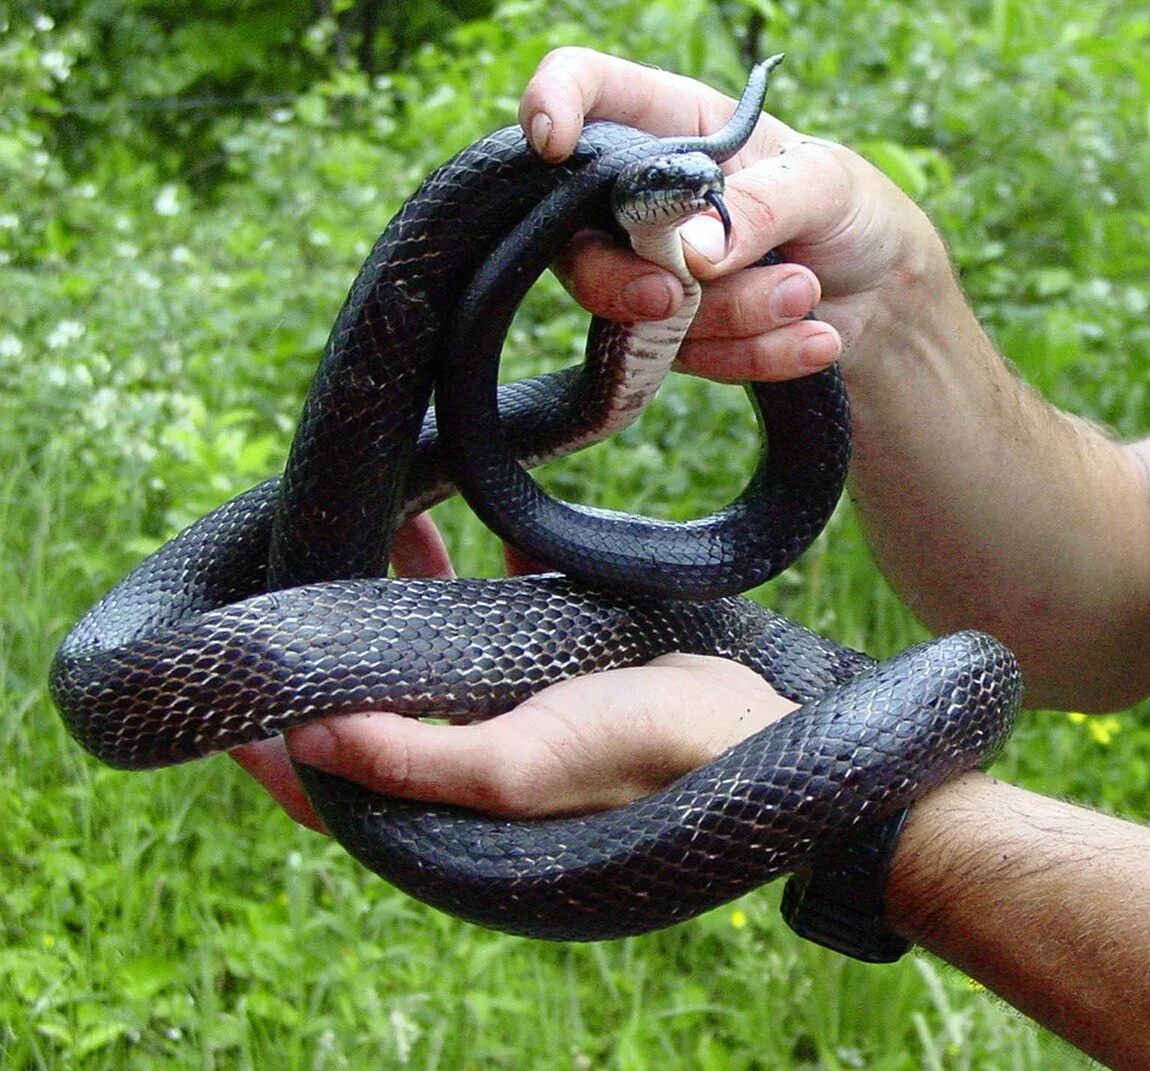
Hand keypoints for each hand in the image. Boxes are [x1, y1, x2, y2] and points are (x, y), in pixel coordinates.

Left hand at [230, 514, 794, 831]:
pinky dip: (484, 564)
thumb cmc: (635, 758)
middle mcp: (471, 756)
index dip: (274, 744)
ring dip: (406, 589)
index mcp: (449, 803)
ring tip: (390, 523)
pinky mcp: (561, 660)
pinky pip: (505, 608)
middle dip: (339, 636)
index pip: (332, 784)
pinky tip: (472, 513)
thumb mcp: (516, 766)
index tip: (234, 677)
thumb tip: (297, 740)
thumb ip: (410, 758)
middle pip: (376, 699)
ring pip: (434, 648)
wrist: (748, 724)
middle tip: (309, 564)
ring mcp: (516, 704)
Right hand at [520, 47, 955, 382]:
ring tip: (806, 293)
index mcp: (670, 124)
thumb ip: (762, 206)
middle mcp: (641, 197)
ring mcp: (651, 271)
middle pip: (572, 239)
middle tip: (679, 294)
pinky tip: (816, 340)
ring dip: (734, 314)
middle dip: (620, 280)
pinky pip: (691, 359)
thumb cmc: (851, 211)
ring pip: (642, 313)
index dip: (553, 102)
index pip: (586, 87)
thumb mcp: (825, 186)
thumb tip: (692, 254)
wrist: (887, 302)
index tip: (552, 142)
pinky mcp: (677, 337)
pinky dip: (758, 353)